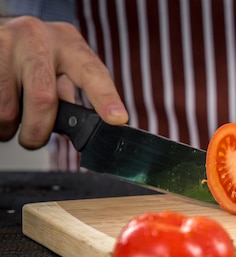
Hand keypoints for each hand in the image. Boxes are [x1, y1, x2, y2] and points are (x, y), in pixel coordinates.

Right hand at [0, 16, 126, 148]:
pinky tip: (2, 106)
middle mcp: (38, 38)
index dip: (106, 98)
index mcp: (68, 44)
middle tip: (34, 139)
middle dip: (39, 131)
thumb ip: (71, 96)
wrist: (5, 31)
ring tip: (12, 120)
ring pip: (7, 109)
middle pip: (43, 99)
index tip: (117, 119)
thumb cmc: (40, 54)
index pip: (92, 73)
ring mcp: (6, 43)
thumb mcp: (63, 65)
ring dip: (8, 127)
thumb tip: (76, 133)